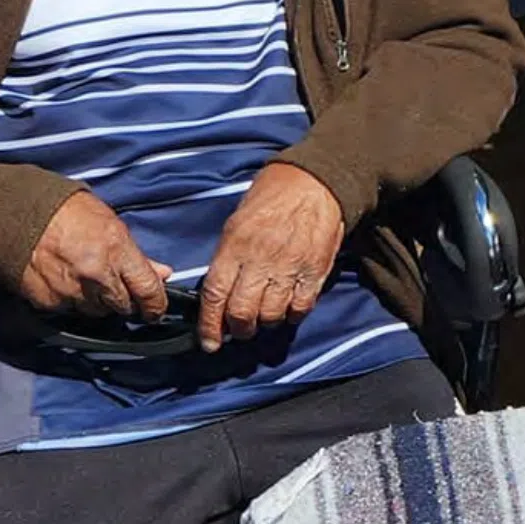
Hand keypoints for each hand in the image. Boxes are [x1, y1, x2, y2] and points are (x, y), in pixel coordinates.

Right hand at [19, 191, 171, 318]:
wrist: (21, 215)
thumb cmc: (69, 212)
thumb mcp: (112, 225)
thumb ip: (138, 256)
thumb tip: (162, 273)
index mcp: (117, 250)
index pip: (147, 289)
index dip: (156, 304)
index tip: (156, 310)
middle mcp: (97, 275)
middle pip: (122, 305)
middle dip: (124, 299)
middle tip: (115, 284)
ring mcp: (72, 291)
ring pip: (96, 311)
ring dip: (97, 301)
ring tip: (86, 277)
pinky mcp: (49, 302)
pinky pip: (70, 310)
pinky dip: (72, 301)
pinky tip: (66, 280)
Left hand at [197, 164, 344, 352]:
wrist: (315, 180)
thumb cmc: (271, 197)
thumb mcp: (237, 221)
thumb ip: (227, 257)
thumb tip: (219, 294)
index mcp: (236, 244)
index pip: (215, 295)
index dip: (209, 325)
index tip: (209, 343)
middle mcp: (261, 258)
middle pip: (242, 311)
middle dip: (238, 329)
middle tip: (240, 329)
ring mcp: (290, 265)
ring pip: (271, 314)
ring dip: (264, 322)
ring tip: (264, 316)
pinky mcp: (315, 269)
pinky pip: (301, 306)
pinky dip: (292, 315)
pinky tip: (288, 308)